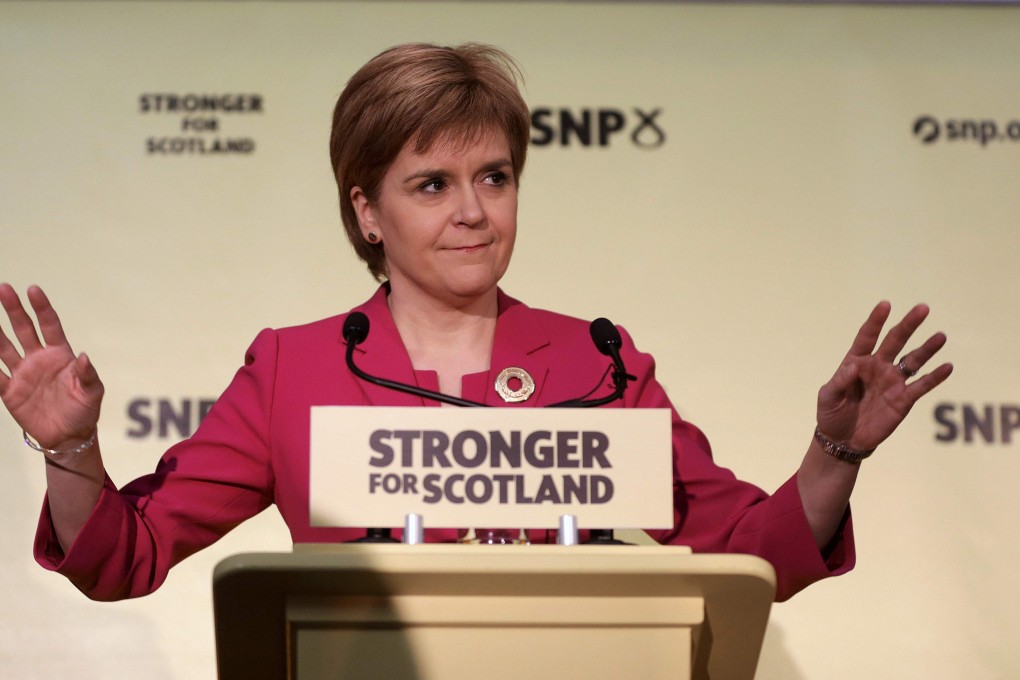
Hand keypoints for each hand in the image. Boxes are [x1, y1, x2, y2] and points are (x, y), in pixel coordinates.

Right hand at [0, 284, 103, 448]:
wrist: (69, 436)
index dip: (41, 307)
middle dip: (13, 309)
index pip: (49, 325)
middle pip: (23, 329)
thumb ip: (87, 375)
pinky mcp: (10, 391)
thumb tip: (84, 357)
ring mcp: (22, 373)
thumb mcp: (92, 392)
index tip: (33, 289)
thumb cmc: (85, 410)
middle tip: (3, 288)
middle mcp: (39, 359)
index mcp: (60, 354)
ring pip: (3, 347)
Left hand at [816, 301, 952, 451]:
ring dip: (927, 349)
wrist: (844, 440)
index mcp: (857, 362)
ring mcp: (893, 382)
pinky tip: (947, 366)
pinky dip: (935, 377)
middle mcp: (878, 367)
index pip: (867, 336)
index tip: (885, 304)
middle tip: (923, 308)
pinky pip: (922, 386)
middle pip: (895, 341)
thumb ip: (839, 381)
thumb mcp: (828, 397)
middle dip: (908, 325)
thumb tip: (852, 367)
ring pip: (913, 361)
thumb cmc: (831, 414)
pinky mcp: (904, 399)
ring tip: (941, 336)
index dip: (876, 321)